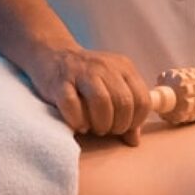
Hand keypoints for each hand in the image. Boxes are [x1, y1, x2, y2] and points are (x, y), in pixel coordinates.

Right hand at [26, 47, 150, 145]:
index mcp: (124, 68)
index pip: (143, 99)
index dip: (137, 120)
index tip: (126, 128)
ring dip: (101, 123)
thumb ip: (128, 110)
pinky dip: (78, 120)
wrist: (52, 54)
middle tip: (109, 130)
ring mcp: (82, 72)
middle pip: (123, 102)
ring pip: (101, 101)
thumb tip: (134, 139)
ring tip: (96, 129)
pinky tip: (80, 125)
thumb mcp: (114, 87)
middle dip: (119, 125)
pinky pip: (72, 104)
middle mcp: (105, 67)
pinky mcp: (59, 81)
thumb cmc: (88, 78)